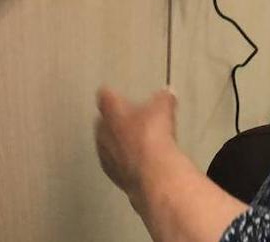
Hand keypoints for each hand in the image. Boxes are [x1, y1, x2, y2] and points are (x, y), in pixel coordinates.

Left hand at [95, 86, 179, 200]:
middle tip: (133, 120)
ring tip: (139, 143)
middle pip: (103, 122)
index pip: (105, 96)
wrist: (152, 172)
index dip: (112, 95)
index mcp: (111, 110)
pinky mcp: (113, 175)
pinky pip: (117, 164)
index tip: (116, 95)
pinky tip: (141, 162)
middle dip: (116, 121)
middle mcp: (102, 131)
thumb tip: (167, 95)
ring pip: (108, 145)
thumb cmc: (153, 134)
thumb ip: (163, 99)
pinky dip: (126, 162)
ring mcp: (105, 155)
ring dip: (120, 143)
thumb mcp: (164, 108)